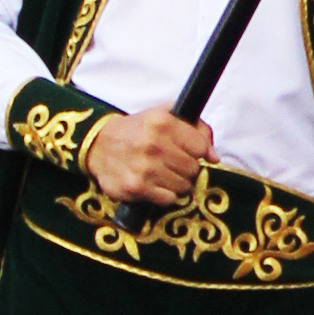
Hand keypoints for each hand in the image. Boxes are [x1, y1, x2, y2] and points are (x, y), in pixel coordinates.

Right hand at [83, 104, 213, 208]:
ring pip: (184, 186)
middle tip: (173, 163)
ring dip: (177, 182)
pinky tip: (155, 183)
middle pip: (193, 168)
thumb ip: (196, 128)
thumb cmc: (138, 130)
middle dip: (187, 168)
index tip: (187, 151)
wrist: (99, 145)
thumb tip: (214, 157)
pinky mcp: (136, 187)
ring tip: (163, 173)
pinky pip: (169, 199)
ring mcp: (145, 168)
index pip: (200, 147)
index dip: (197, 151)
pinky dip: (166, 194)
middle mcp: (153, 144)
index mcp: (162, 122)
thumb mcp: (165, 116)